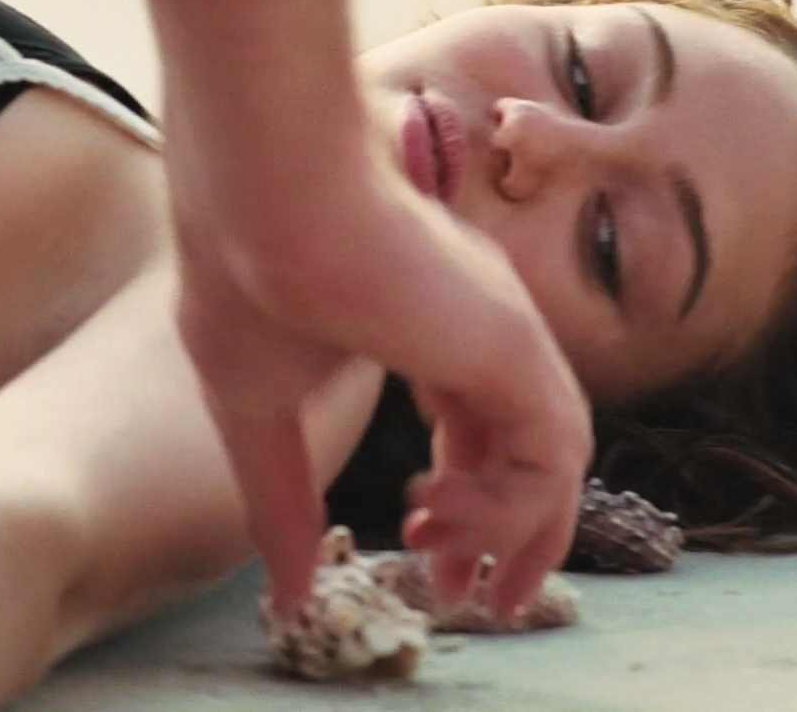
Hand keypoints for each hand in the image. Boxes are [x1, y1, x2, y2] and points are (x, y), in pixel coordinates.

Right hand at [170, 137, 591, 620]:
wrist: (262, 196)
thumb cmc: (243, 276)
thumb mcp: (252, 410)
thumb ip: (279, 497)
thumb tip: (286, 596)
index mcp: (413, 321)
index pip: (466, 423)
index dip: (455, 500)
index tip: (416, 559)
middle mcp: (472, 323)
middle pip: (523, 448)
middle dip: (499, 534)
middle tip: (463, 600)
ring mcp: (501, 333)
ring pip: (550, 462)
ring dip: (504, 533)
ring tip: (440, 567)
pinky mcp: (516, 347)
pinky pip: (554, 462)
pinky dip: (510, 512)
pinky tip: (438, 518)